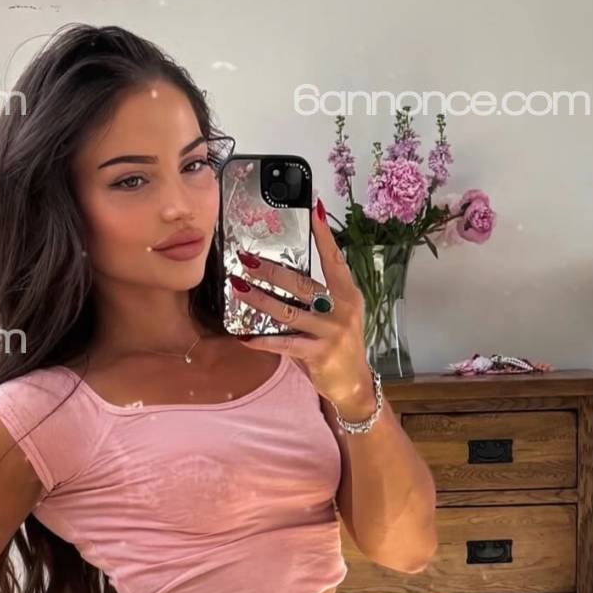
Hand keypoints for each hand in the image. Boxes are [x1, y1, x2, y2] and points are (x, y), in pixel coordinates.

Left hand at [229, 200, 376, 419]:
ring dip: (260, 300)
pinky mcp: (318, 353)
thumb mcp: (337, 315)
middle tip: (246, 259)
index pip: (334, 259)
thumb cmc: (339, 345)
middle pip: (301, 283)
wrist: (353, 382)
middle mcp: (341, 309)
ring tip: (239, 289)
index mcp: (347, 294)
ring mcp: (330, 331)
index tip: (313, 209)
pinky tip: (245, 338)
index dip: (324, 235)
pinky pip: (285, 344)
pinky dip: (263, 341)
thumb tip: (285, 276)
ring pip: (288, 312)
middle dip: (270, 271)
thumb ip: (319, 296)